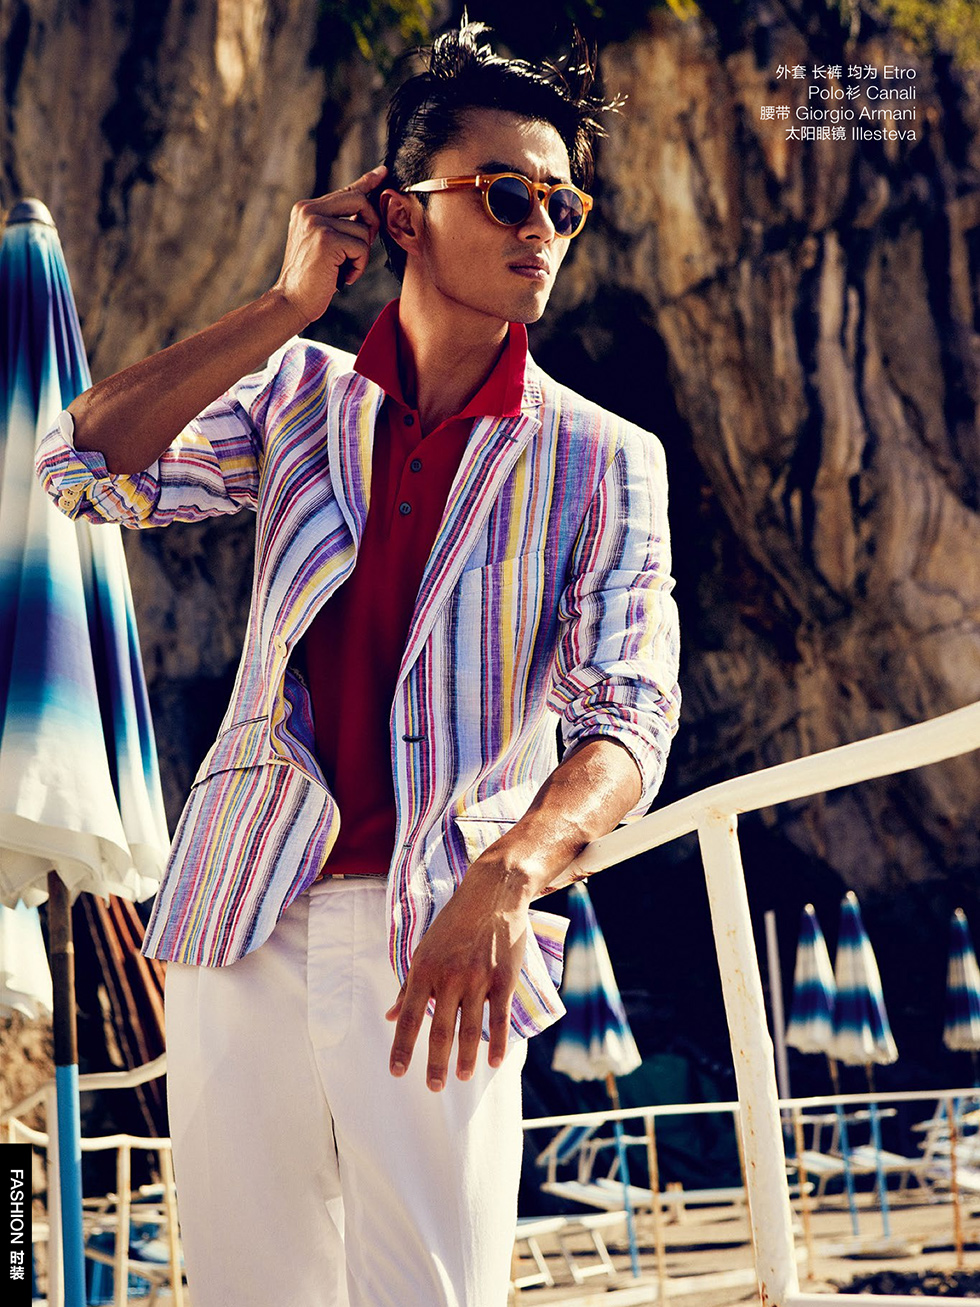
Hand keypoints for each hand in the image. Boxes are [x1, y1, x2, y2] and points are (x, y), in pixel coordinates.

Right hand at [272, 164, 386, 326]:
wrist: (292, 301)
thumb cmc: (312, 278)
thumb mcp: (325, 244)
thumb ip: (341, 225)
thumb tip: (369, 210)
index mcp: (306, 209)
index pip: (345, 191)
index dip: (367, 182)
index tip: (383, 172)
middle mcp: (309, 210)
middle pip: (359, 200)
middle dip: (371, 224)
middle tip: (362, 249)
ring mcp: (316, 223)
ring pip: (363, 230)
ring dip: (360, 256)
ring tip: (342, 270)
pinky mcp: (326, 239)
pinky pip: (361, 247)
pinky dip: (358, 266)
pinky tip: (344, 277)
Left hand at [385, 861, 530, 1091]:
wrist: (492, 895)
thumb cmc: (454, 923)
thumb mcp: (425, 949)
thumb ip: (409, 984)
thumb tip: (389, 1015)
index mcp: (424, 970)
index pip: (408, 1017)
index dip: (401, 1047)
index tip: (396, 1072)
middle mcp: (449, 978)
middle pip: (439, 1030)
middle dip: (435, 1063)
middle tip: (433, 1087)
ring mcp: (477, 979)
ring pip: (469, 1030)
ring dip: (465, 1059)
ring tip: (462, 1077)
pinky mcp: (503, 979)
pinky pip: (499, 1019)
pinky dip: (496, 1044)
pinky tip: (493, 1062)